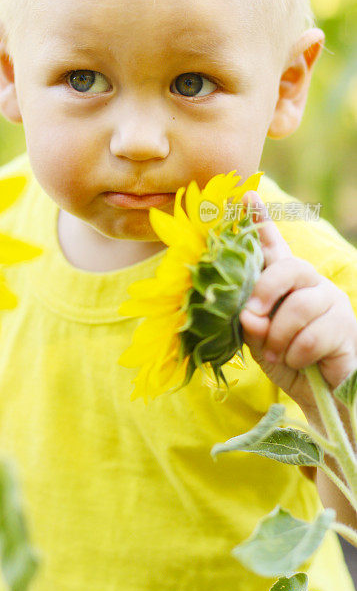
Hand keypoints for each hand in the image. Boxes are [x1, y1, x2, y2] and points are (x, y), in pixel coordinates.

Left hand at [238, 191, 356, 410]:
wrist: (317, 393)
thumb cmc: (284, 358)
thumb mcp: (258, 339)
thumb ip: (250, 322)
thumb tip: (249, 314)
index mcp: (283, 282)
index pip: (273, 245)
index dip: (260, 221)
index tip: (246, 197)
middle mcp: (310, 283)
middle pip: (288, 268)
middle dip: (264, 292)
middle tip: (250, 317)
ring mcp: (331, 302)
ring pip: (300, 307)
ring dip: (279, 335)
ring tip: (276, 353)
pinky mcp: (345, 327)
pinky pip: (313, 335)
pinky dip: (296, 354)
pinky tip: (297, 362)